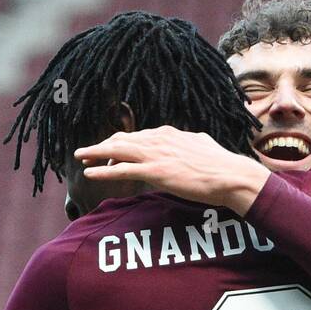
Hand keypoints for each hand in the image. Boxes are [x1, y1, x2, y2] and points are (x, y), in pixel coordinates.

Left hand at [74, 126, 269, 213]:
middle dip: (101, 146)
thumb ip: (190, 143)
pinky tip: (89, 173)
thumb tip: (192, 143)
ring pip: (117, 151)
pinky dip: (103, 171)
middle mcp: (158, 140)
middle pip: (122, 139)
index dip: (120, 143)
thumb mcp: (202, 146)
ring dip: (95, 154)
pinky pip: (122, 170)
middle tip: (86, 152)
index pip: (137, 136)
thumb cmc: (221, 166)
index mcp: (168, 133)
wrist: (230, 176)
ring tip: (80, 158)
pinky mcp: (155, 171)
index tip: (109, 151)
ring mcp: (155, 155)